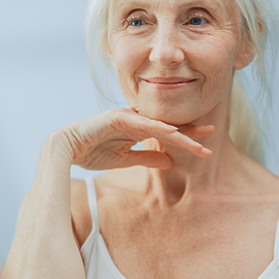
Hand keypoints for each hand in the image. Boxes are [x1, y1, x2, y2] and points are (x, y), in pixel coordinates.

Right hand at [58, 108, 213, 170]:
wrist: (65, 148)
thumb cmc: (92, 152)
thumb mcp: (124, 160)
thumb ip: (146, 158)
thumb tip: (169, 161)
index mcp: (137, 128)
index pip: (167, 133)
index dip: (186, 138)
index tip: (205, 146)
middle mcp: (135, 119)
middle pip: (168, 125)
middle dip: (190, 130)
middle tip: (213, 132)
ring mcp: (126, 116)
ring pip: (158, 124)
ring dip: (179, 132)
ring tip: (198, 139)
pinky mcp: (115, 117)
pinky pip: (140, 122)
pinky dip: (156, 126)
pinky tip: (172, 132)